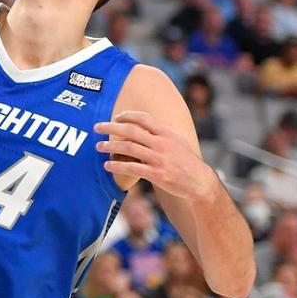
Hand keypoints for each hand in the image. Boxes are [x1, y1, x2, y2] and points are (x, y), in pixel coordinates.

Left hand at [95, 110, 210, 194]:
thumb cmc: (186, 161)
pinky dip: (118, 166)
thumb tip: (144, 126)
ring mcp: (159, 159)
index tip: (116, 117)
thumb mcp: (177, 141)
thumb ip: (161, 133)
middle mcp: (161, 143)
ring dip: (110, 146)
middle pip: (131, 130)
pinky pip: (133, 168)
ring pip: (129, 148)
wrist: (199, 182)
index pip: (144, 118)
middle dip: (111, 127)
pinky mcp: (157, 174)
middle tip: (97, 127)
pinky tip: (107, 165)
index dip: (127, 115)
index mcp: (166, 133)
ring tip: (98, 147)